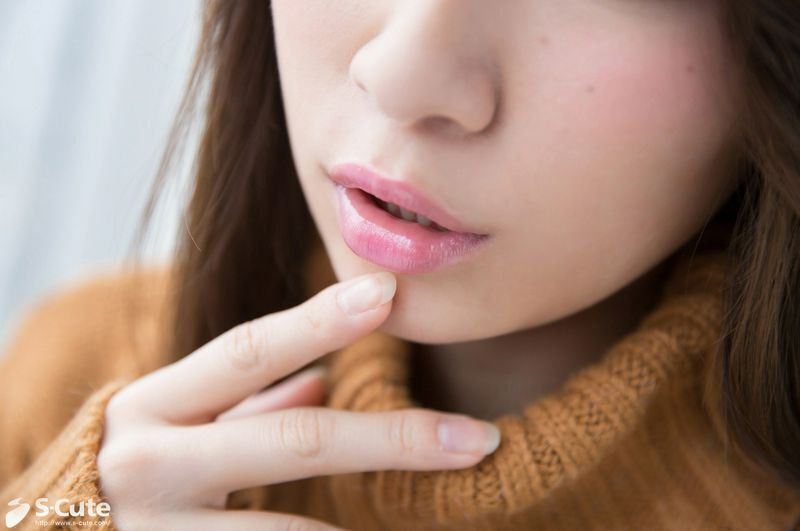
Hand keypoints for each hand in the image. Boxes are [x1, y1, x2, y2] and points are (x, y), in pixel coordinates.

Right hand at [97, 271, 500, 529]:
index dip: (321, 320)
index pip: (250, 349)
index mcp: (154, 403)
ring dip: (368, 518)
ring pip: (287, 529)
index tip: (390, 294)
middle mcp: (149, 462)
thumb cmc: (131, 468)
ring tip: (441, 488)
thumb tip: (321, 381)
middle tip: (476, 437)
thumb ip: (245, 401)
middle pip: (295, 439)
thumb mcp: (175, 421)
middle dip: (394, 439)